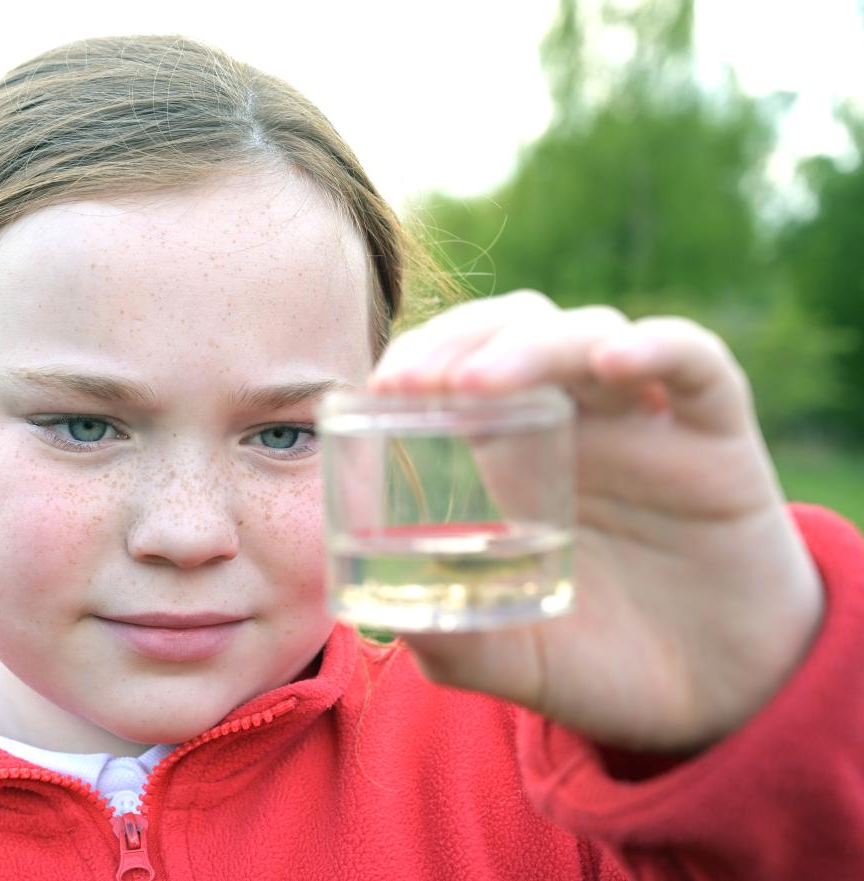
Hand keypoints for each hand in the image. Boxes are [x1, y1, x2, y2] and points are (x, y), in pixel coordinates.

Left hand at [370, 290, 823, 751]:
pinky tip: (614, 361)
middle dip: (456, 340)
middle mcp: (576, 421)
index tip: (377, 388)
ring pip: (589, 333)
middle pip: (516, 328)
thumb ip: (456, 646)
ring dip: (530, 345)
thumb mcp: (514, 661)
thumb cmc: (603, 661)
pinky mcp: (718, 437)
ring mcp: (646, 421)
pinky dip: (658, 347)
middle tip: (410, 382)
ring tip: (474, 383)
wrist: (718, 699)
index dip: (419, 356)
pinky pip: (697, 363)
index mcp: (516, 454)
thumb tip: (395, 631)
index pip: (461, 363)